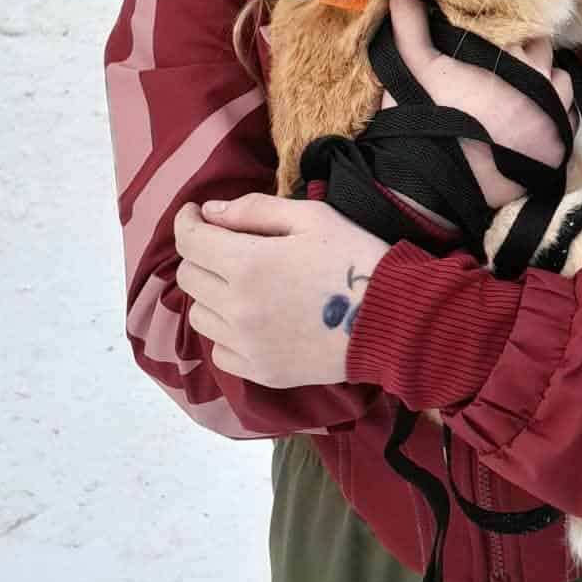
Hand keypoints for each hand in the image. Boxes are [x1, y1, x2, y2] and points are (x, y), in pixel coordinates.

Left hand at [173, 195, 389, 389]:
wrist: (395, 321)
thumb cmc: (356, 258)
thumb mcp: (312, 218)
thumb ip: (255, 210)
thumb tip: (211, 213)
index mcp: (247, 264)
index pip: (190, 241)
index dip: (187, 221)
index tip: (196, 214)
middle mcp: (236, 308)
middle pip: (189, 277)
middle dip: (201, 253)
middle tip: (226, 245)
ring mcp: (246, 345)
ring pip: (199, 314)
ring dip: (211, 293)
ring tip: (240, 283)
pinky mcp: (261, 371)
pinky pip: (220, 350)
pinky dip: (226, 331)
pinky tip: (251, 319)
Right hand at [384, 0, 573, 209]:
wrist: (439, 184)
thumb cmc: (427, 120)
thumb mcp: (415, 67)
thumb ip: (412, 26)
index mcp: (512, 56)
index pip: (522, 26)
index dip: (506, 31)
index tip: (491, 39)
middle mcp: (542, 80)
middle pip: (542, 51)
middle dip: (525, 53)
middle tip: (500, 65)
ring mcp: (554, 115)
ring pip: (560, 81)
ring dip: (544, 80)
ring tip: (517, 90)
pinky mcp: (558, 147)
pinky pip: (568, 117)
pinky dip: (554, 112)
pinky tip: (531, 116)